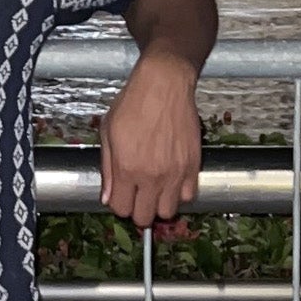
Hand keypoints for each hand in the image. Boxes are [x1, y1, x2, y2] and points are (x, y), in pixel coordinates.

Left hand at [99, 49, 201, 229]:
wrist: (164, 83)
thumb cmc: (133, 102)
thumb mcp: (108, 130)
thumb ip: (107, 168)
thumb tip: (107, 197)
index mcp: (126, 168)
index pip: (122, 209)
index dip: (120, 203)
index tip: (122, 194)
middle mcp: (151, 176)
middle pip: (144, 217)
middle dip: (138, 208)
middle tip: (138, 193)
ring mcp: (174, 173)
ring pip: (168, 212)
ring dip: (160, 203)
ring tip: (156, 187)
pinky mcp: (193, 166)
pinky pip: (188, 195)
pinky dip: (180, 192)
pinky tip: (172, 177)